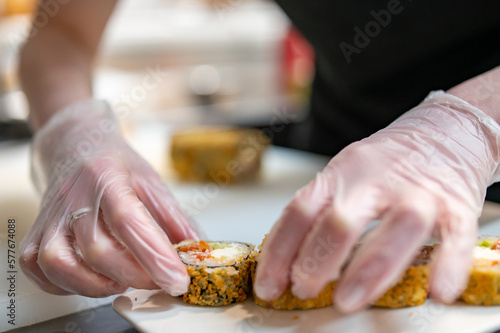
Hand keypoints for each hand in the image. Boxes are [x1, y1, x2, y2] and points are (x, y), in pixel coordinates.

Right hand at [20, 100, 197, 296]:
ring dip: (95, 285)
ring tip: (122, 281)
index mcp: (107, 176)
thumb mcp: (152, 181)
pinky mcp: (34, 232)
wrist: (75, 145)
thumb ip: (175, 218)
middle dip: (133, 275)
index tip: (177, 280)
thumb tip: (198, 251)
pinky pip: (38, 269)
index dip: (154, 255)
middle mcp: (73, 196)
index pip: (129, 220)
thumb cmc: (116, 165)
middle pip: (96, 248)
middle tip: (156, 280)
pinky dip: (65, 285)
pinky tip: (91, 279)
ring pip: (58, 263)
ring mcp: (49, 215)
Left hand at [254, 91, 499, 311]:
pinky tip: (437, 290)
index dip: (279, 251)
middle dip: (315, 261)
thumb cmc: (390, 161)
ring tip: (347, 300)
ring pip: (396, 227)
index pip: (300, 210)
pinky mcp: (455, 204)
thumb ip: (323, 209)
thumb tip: (290, 259)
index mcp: (342, 174)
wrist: (446, 130)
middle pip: (341, 220)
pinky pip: (455, 235)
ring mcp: (417, 192)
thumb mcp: (346, 173)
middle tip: (302, 290)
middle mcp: (376, 181)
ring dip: (369, 269)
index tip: (268, 285)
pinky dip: (447, 264)